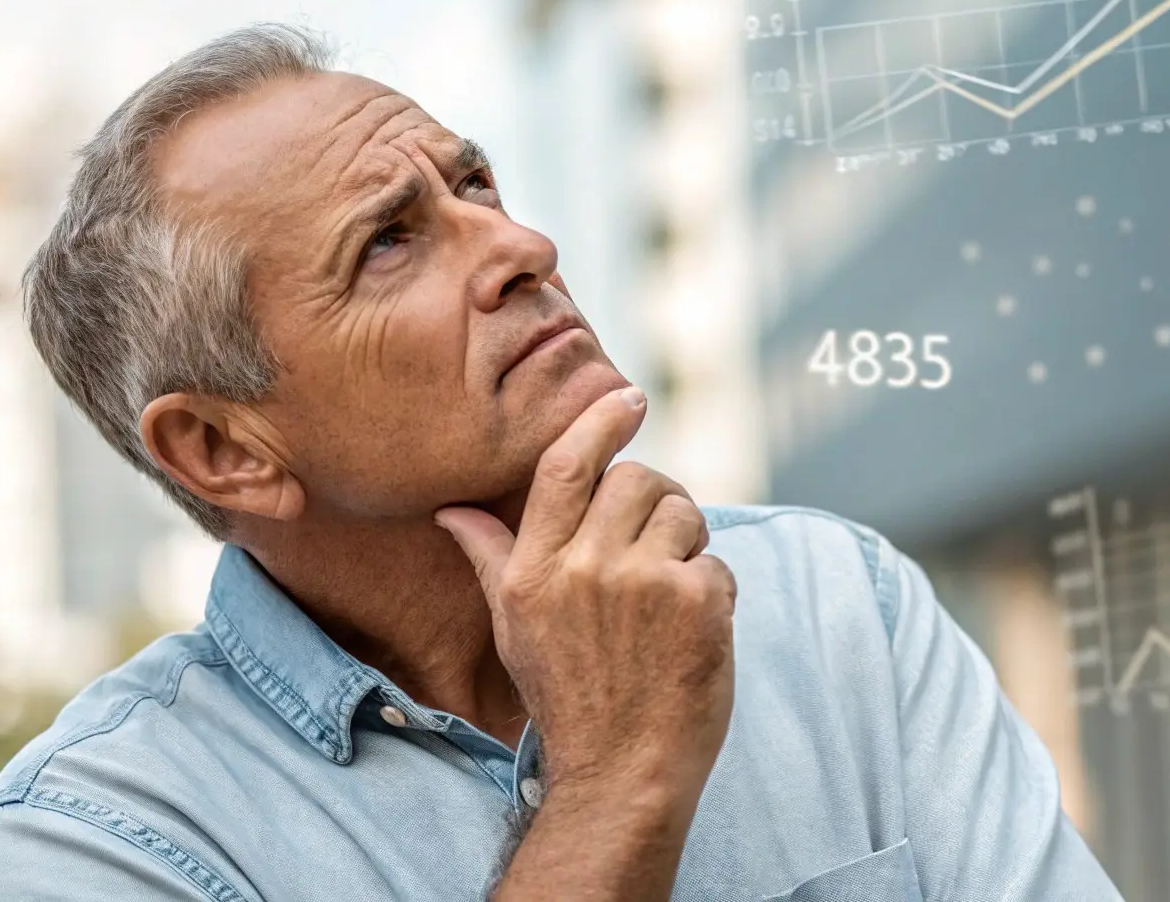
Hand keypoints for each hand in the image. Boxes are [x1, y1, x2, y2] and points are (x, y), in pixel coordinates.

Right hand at [434, 387, 736, 805]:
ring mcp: (644, 584)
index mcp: (534, 569)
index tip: (628, 396)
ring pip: (684, 515)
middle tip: (656, 544)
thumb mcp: (514, 627)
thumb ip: (491, 558)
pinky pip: (717, 562)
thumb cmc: (567, 697)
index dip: (600, 420)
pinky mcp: (698, 603)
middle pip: (635, 480)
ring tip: (669, 597)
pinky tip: (691, 632)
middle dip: (655, 501)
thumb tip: (452, 510)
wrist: (622, 773)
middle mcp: (584, 568)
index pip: (566, 465)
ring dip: (687, 544)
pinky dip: (713, 591)